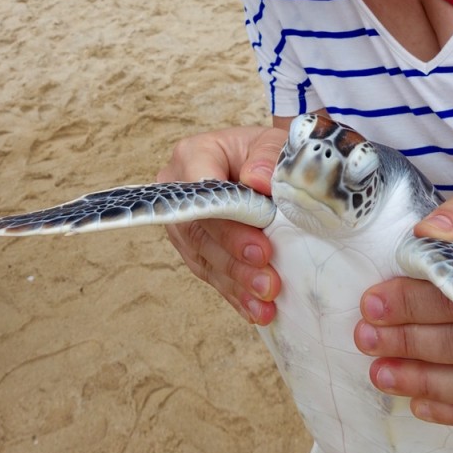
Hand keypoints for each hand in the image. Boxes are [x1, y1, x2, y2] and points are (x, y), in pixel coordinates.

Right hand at [158, 125, 286, 324]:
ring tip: (266, 302)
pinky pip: (210, 273)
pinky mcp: (193, 246)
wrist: (263, 161)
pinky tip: (255, 310)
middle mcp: (177, 189)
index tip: (262, 248)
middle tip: (268, 282)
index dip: (229, 222)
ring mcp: (182, 221)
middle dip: (236, 261)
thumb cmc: (267, 150)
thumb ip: (267, 156)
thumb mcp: (275, 142)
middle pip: (200, 231)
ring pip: (204, 257)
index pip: (201, 191)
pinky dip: (235, 293)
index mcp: (194, 154)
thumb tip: (257, 180)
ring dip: (236, 284)